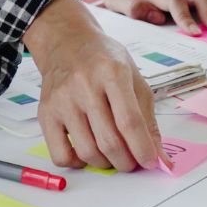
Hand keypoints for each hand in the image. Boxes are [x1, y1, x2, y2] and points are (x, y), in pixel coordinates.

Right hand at [25, 0, 165, 170]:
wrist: (67, 43)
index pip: (129, 121)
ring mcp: (62, 100)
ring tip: (112, 156)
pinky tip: (87, 153)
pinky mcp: (46, 113)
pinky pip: (60, 154)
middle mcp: (84, 85)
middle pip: (109, 141)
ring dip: (105, 164)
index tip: (150, 163)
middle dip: (126, 162)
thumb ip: (148, 118)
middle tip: (132, 162)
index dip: (143, 148)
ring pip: (87, 151)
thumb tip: (159, 156)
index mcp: (112, 72)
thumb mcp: (134, 79)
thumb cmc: (105, 61)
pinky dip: (77, 163)